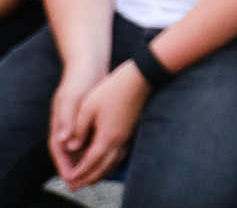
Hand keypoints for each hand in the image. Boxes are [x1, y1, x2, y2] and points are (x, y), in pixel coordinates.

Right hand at [46, 64, 99, 184]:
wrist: (89, 65)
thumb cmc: (78, 81)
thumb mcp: (70, 100)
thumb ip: (67, 120)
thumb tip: (63, 140)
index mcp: (59, 124)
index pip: (58, 150)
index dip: (63, 165)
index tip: (70, 178)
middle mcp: (67, 126)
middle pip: (70, 152)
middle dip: (76, 168)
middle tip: (83, 182)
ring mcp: (78, 122)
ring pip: (81, 147)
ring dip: (87, 159)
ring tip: (96, 173)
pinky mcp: (90, 118)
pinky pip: (92, 138)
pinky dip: (97, 147)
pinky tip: (108, 153)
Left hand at [51, 61, 146, 188]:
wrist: (140, 78)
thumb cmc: (112, 90)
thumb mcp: (88, 107)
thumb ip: (78, 130)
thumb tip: (71, 147)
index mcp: (107, 136)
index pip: (91, 161)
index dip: (79, 172)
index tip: (69, 179)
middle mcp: (119, 140)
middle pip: (103, 167)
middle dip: (89, 178)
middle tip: (77, 186)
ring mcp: (126, 136)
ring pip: (113, 162)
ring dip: (100, 173)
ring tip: (90, 180)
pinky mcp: (129, 131)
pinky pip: (119, 155)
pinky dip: (110, 164)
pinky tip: (106, 164)